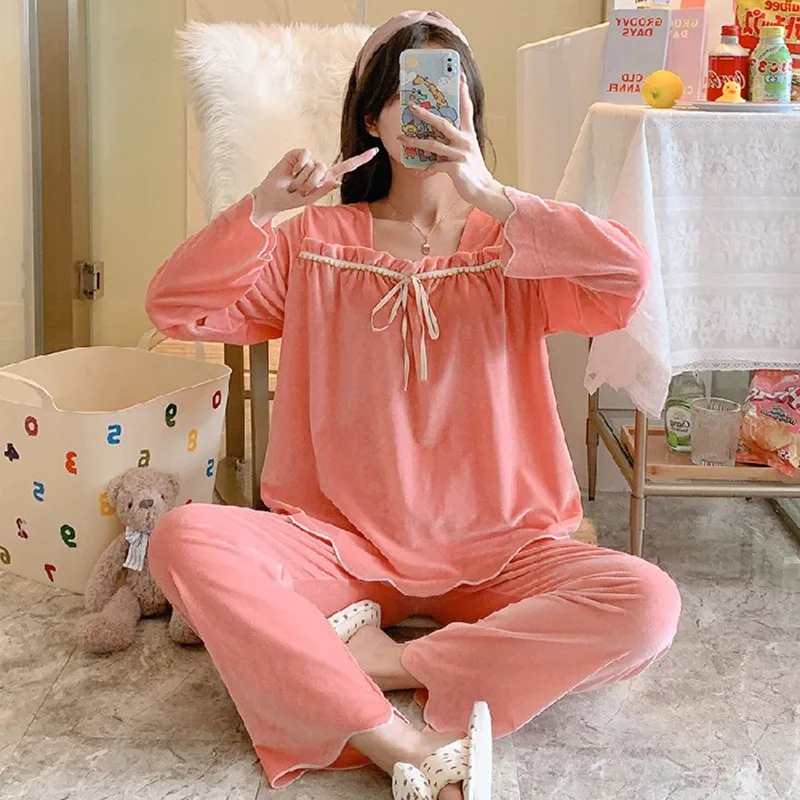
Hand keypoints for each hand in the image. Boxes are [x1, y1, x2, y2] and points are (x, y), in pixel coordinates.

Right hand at [252, 147, 378, 222]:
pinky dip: (298, 166)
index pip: (346, 167)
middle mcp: (318, 166)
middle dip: (311, 184)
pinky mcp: (297, 154)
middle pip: (325, 170)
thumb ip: (323, 190)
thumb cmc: (291, 200)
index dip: (360, 160)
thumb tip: (337, 181)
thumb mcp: (309, 199)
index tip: (375, 151)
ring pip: (313, 166)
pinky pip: (305, 156)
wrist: (272, 197)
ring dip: (301, 179)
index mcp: (325, 178)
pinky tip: (290, 171)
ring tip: (292, 184)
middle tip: (299, 190)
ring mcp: (308, 159)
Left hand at [398, 78, 512, 221]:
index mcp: (469, 135)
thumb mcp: (468, 153)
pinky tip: (416, 172)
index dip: (463, 92)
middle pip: (442, 123)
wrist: (485, 191)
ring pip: (433, 144)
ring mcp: (460, 154)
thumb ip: (455, 144)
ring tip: (401, 139)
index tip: (458, 75)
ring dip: (415, 142)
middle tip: (412, 106)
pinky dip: (424, 170)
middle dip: (425, 114)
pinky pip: (435, 167)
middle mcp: (465, 141)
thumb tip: (437, 140)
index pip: (466, 109)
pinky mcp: (456, 168)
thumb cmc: (473, 173)